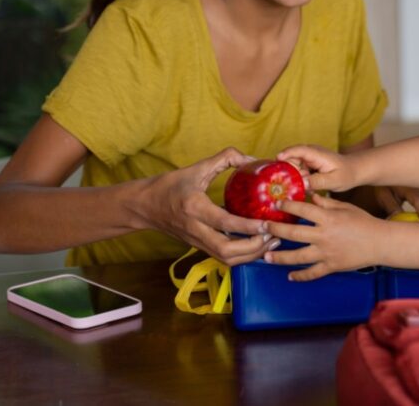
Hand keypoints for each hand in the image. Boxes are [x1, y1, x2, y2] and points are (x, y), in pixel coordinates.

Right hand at [143, 147, 278, 265]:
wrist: (145, 206)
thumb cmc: (170, 185)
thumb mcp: (197, 168)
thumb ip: (225, 159)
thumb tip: (252, 159)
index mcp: (194, 208)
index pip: (224, 223)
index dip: (248, 226)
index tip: (268, 224)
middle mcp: (195, 229)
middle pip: (227, 251)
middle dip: (254, 248)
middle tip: (273, 236)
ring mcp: (197, 241)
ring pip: (226, 259)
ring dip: (250, 255)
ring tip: (270, 243)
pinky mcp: (199, 247)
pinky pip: (223, 258)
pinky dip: (243, 256)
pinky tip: (257, 246)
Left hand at [263, 193, 384, 280]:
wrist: (380, 242)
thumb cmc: (363, 221)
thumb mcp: (345, 207)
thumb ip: (326, 203)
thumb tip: (310, 195)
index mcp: (328, 218)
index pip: (303, 209)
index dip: (287, 205)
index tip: (276, 204)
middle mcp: (324, 235)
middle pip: (294, 232)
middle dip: (276, 229)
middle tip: (262, 227)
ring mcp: (327, 253)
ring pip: (298, 256)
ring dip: (280, 256)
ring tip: (266, 256)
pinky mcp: (331, 266)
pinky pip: (313, 273)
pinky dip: (301, 276)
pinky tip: (289, 276)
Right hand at [277, 144, 357, 192]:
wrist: (354, 170)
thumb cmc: (346, 174)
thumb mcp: (334, 181)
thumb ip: (317, 182)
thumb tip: (301, 183)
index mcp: (317, 154)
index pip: (299, 150)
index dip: (287, 153)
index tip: (277, 159)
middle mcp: (311, 153)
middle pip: (292, 157)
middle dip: (285, 169)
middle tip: (283, 183)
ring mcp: (309, 157)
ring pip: (293, 164)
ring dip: (292, 176)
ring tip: (295, 188)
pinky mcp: (309, 163)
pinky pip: (297, 169)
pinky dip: (297, 177)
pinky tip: (301, 188)